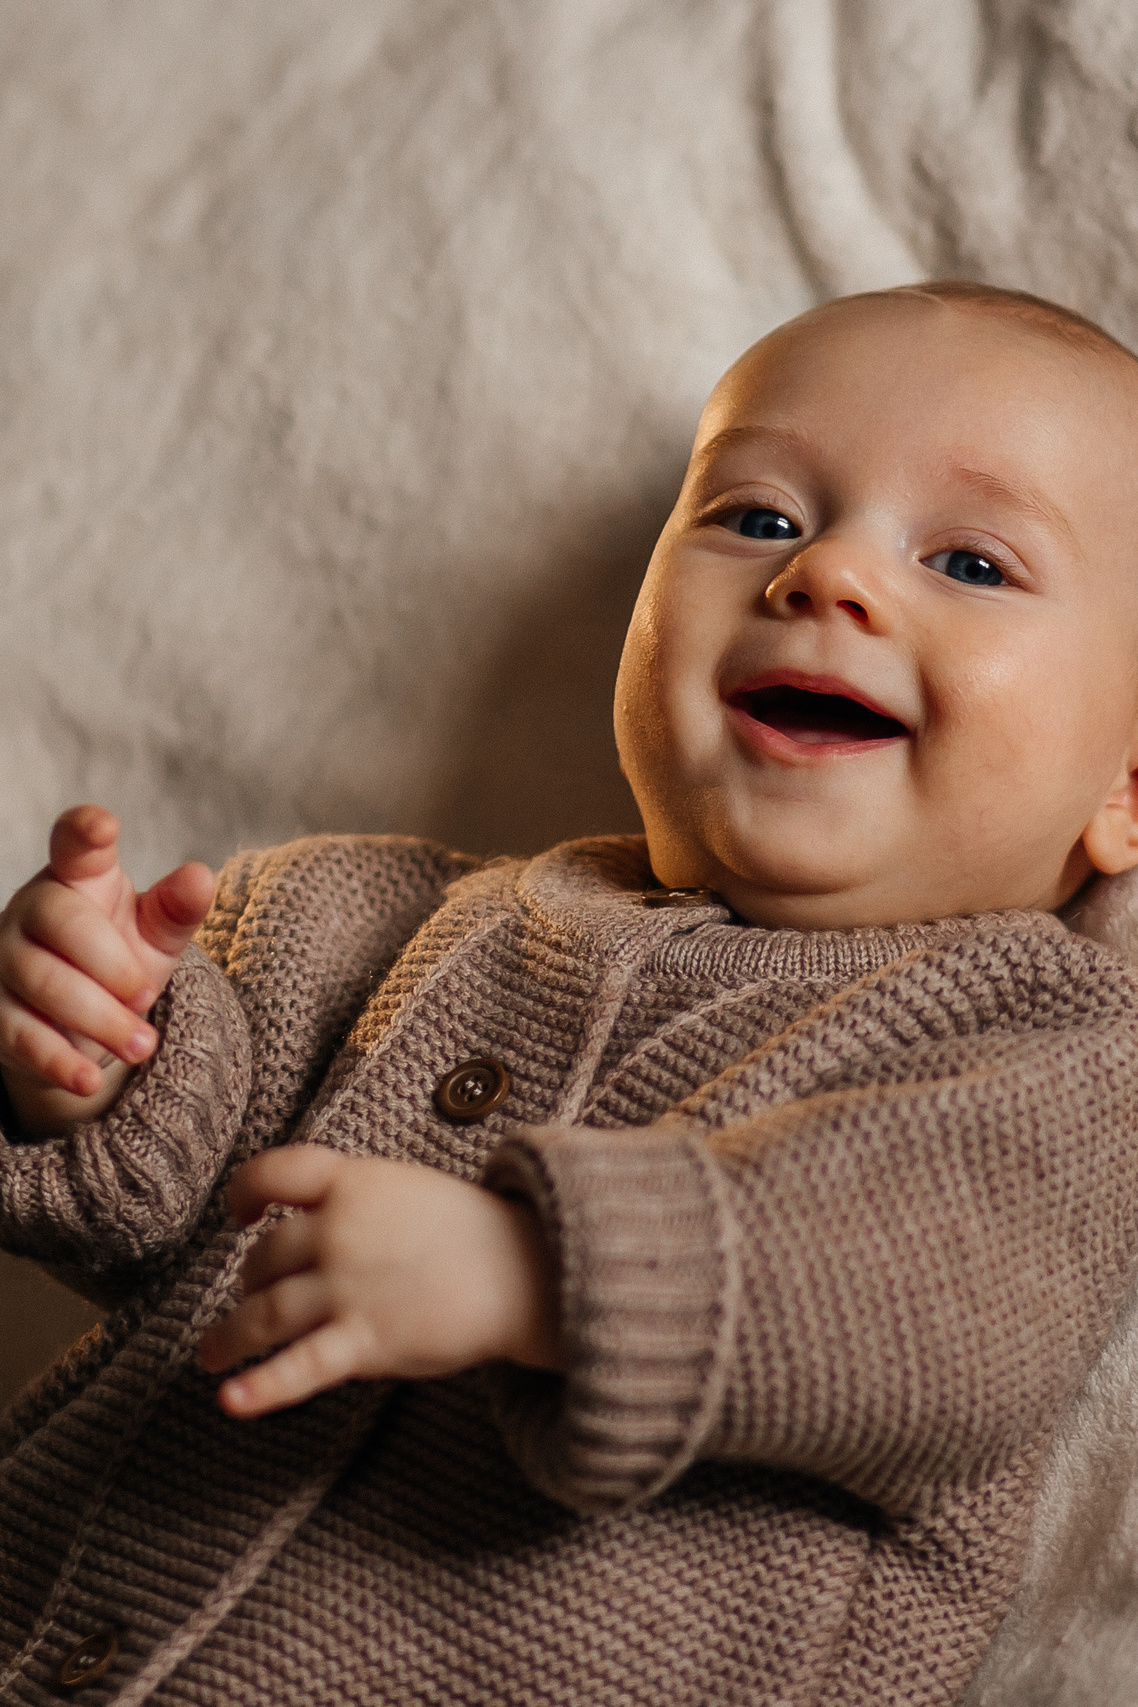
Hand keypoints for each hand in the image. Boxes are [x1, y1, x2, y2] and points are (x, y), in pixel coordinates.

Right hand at [0, 804, 215, 1129]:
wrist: (80, 1022)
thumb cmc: (118, 957)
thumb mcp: (154, 933)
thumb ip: (177, 908)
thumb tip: (201, 878)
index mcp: (78, 876)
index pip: (74, 843)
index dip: (85, 832)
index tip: (104, 828)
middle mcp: (34, 909)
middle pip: (63, 922)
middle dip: (111, 964)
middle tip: (148, 996)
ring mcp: (7, 959)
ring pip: (44, 982)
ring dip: (99, 1019)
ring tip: (144, 1046)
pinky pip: (22, 1035)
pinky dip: (60, 1060)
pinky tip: (90, 1079)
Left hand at [197, 1147, 562, 1417]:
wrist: (527, 1270)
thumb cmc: (470, 1230)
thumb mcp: (405, 1189)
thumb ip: (353, 1201)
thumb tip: (305, 1227)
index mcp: (354, 1183)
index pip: (276, 1172)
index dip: (245, 1190)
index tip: (240, 1214)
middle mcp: (342, 1231)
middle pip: (266, 1256)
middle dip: (253, 1279)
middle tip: (256, 1296)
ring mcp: (350, 1287)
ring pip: (265, 1313)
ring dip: (231, 1336)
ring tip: (212, 1354)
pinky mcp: (366, 1340)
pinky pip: (299, 1367)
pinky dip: (260, 1388)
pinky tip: (230, 1401)